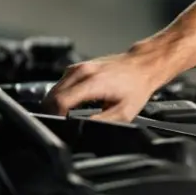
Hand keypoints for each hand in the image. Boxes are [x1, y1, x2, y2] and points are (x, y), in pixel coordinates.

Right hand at [42, 44, 170, 121]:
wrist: (143, 65)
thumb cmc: (137, 86)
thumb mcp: (124, 112)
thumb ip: (101, 122)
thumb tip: (82, 129)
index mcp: (92, 82)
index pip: (59, 101)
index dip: (55, 117)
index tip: (59, 126)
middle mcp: (83, 71)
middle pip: (52, 96)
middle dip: (52, 112)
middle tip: (61, 124)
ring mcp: (79, 67)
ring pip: (54, 89)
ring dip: (55, 103)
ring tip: (66, 115)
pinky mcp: (79, 66)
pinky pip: (61, 83)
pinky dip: (61, 94)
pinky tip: (71, 103)